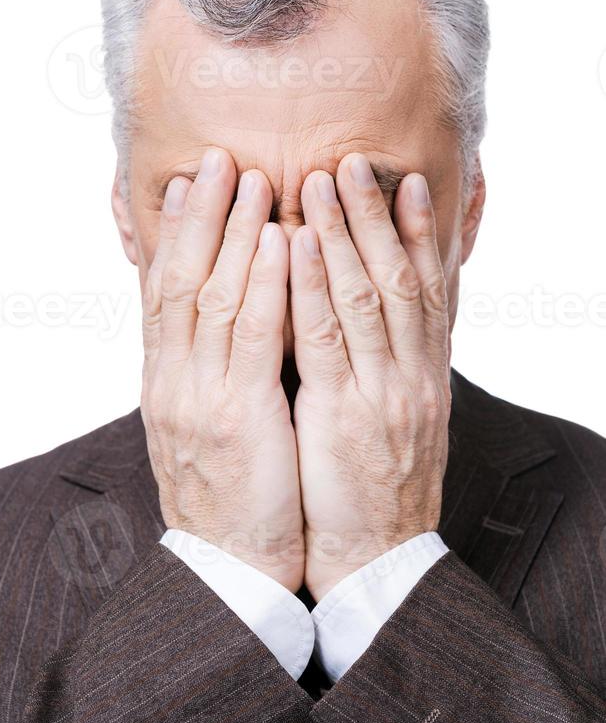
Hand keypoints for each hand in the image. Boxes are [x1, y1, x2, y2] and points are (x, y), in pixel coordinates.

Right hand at [141, 148, 303, 591]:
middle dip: (203, 216)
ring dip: (236, 232)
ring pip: (214, 296)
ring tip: (255, 178)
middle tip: (219, 158)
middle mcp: (173, 381)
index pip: (164, 292)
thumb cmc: (231, 494)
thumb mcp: (206, 426)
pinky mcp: (237, 419)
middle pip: (181, 280)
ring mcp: (200, 398)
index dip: (176, 234)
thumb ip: (209, 371)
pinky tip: (284, 241)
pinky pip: (253, 337)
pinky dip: (266, 284)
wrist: (230, 570)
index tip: (190, 184)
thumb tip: (224, 322)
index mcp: (166, 382)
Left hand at [289, 153, 450, 601]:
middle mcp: (411, 376)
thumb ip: (393, 369)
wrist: (380, 560)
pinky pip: (327, 341)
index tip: (407, 183)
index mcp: (424, 377)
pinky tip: (295, 244)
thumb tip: (382, 325)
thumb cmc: (378, 489)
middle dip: (375, 216)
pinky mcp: (343, 417)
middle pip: (397, 279)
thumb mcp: (401, 422)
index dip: (418, 233)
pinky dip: (311, 287)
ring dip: (343, 234)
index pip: (426, 291)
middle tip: (355, 161)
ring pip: (365, 297)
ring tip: (323, 180)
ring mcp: (382, 394)